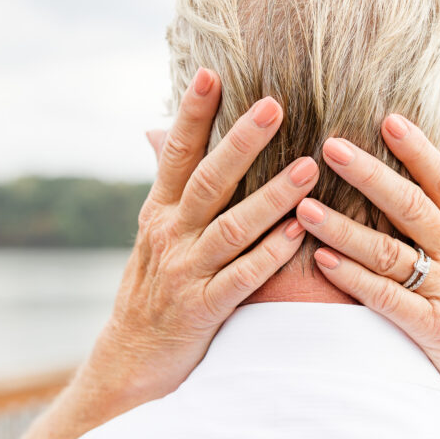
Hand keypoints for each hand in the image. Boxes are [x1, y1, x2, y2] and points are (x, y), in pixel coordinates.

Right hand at [5, 68, 317, 438]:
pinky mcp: (202, 309)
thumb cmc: (153, 292)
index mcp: (159, 213)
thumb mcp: (155, 236)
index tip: (212, 74)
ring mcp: (184, 273)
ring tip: (309, 168)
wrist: (130, 364)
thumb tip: (161, 133)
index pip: (175, 153)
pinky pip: (242, 278)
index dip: (192, 114)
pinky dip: (269, 254)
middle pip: (207, 180)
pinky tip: (298, 233)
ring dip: (271, 196)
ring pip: (232, 227)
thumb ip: (170, 189)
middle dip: (241, 142)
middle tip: (275, 106)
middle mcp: (169, 236)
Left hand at [298, 113, 439, 438]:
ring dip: (345, 228)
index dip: (418, 149)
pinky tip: (322, 261)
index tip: (387, 118)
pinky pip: (388, 300)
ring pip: (391, 253)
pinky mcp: (434, 331)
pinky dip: (354, 280)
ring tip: (304, 205)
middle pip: (413, 208)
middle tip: (330, 146)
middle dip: (371, 176)